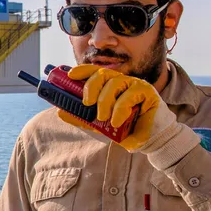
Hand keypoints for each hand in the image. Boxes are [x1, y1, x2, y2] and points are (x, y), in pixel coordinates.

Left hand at [57, 64, 175, 151]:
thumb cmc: (125, 129)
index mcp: (109, 85)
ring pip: (114, 83)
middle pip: (103, 74)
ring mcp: (134, 84)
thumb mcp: (99, 124)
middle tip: (87, 103)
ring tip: (103, 117)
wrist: (149, 140)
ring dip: (105, 101)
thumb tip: (61, 112)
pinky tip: (116, 121)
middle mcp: (121, 81)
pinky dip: (120, 109)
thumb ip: (81, 117)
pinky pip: (129, 94)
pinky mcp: (147, 91)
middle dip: (91, 86)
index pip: (95, 72)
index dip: (83, 70)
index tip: (70, 75)